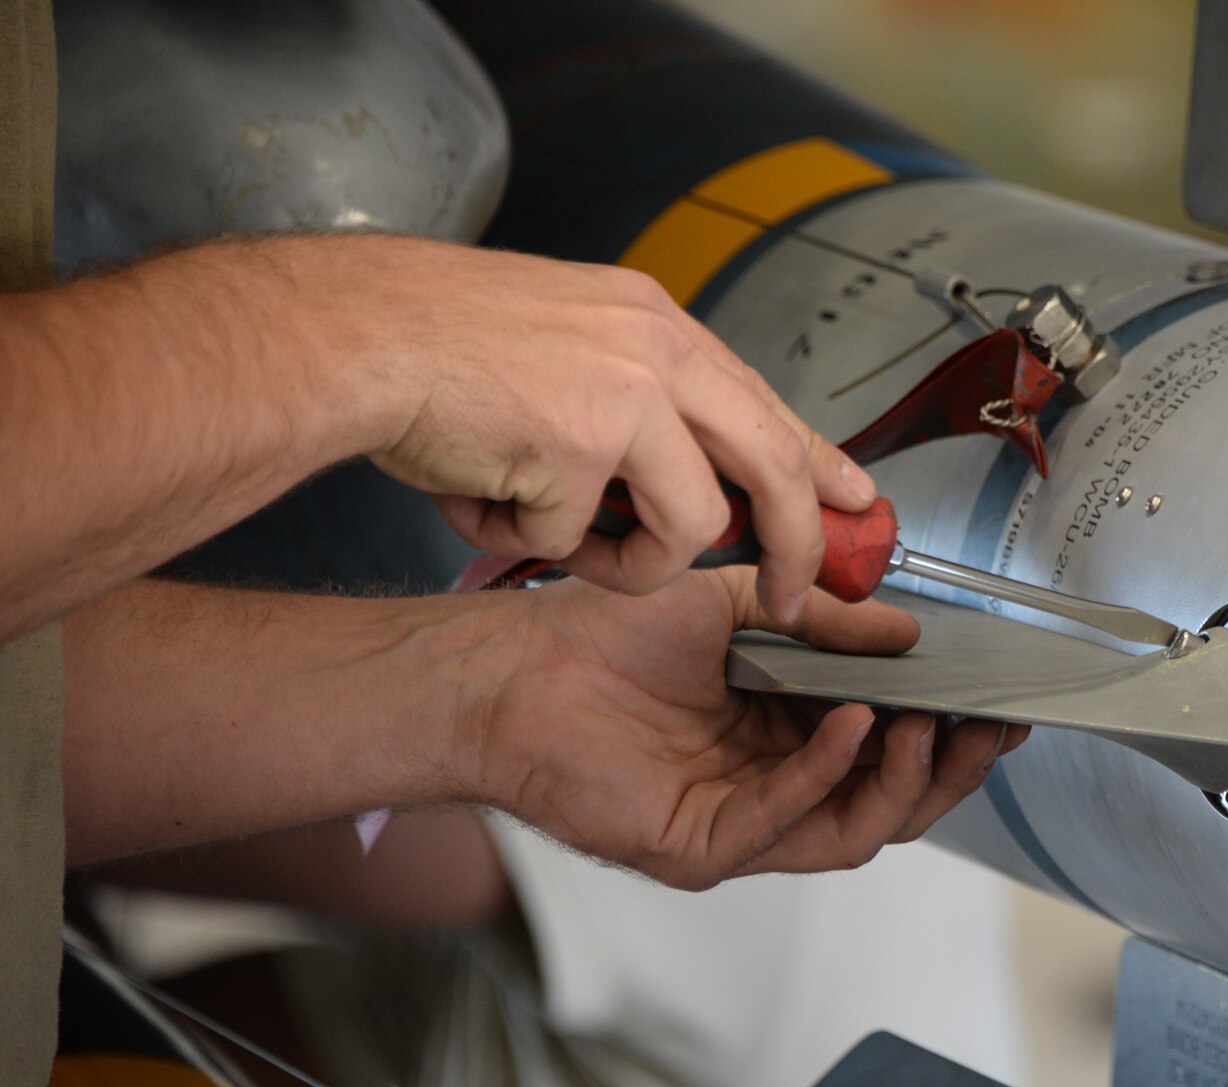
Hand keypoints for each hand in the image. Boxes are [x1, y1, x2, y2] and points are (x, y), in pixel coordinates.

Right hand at [296, 234, 870, 616]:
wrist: (350, 331)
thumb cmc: (436, 342)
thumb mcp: (570, 344)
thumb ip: (641, 397)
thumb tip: (700, 470)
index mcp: (657, 325)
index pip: (767, 404)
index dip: (819, 463)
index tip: (856, 503)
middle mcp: (655, 352)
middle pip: (772, 466)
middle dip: (793, 547)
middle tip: (788, 599)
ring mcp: (620, 396)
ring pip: (685, 526)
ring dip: (623, 559)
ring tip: (551, 534)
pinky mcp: (575, 445)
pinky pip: (576, 540)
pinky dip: (524, 539)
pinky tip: (481, 494)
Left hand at [463, 569, 1028, 889]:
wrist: (517, 668)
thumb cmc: (609, 636)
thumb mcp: (741, 606)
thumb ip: (826, 622)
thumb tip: (910, 633)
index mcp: (790, 736)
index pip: (894, 752)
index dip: (954, 733)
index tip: (1002, 701)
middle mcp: (775, 787)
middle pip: (892, 803)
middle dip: (951, 768)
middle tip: (989, 725)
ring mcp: (742, 825)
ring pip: (854, 830)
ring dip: (903, 779)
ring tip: (930, 722)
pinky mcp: (702, 847)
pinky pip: (784, 823)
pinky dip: (826, 773)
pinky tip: (852, 724)